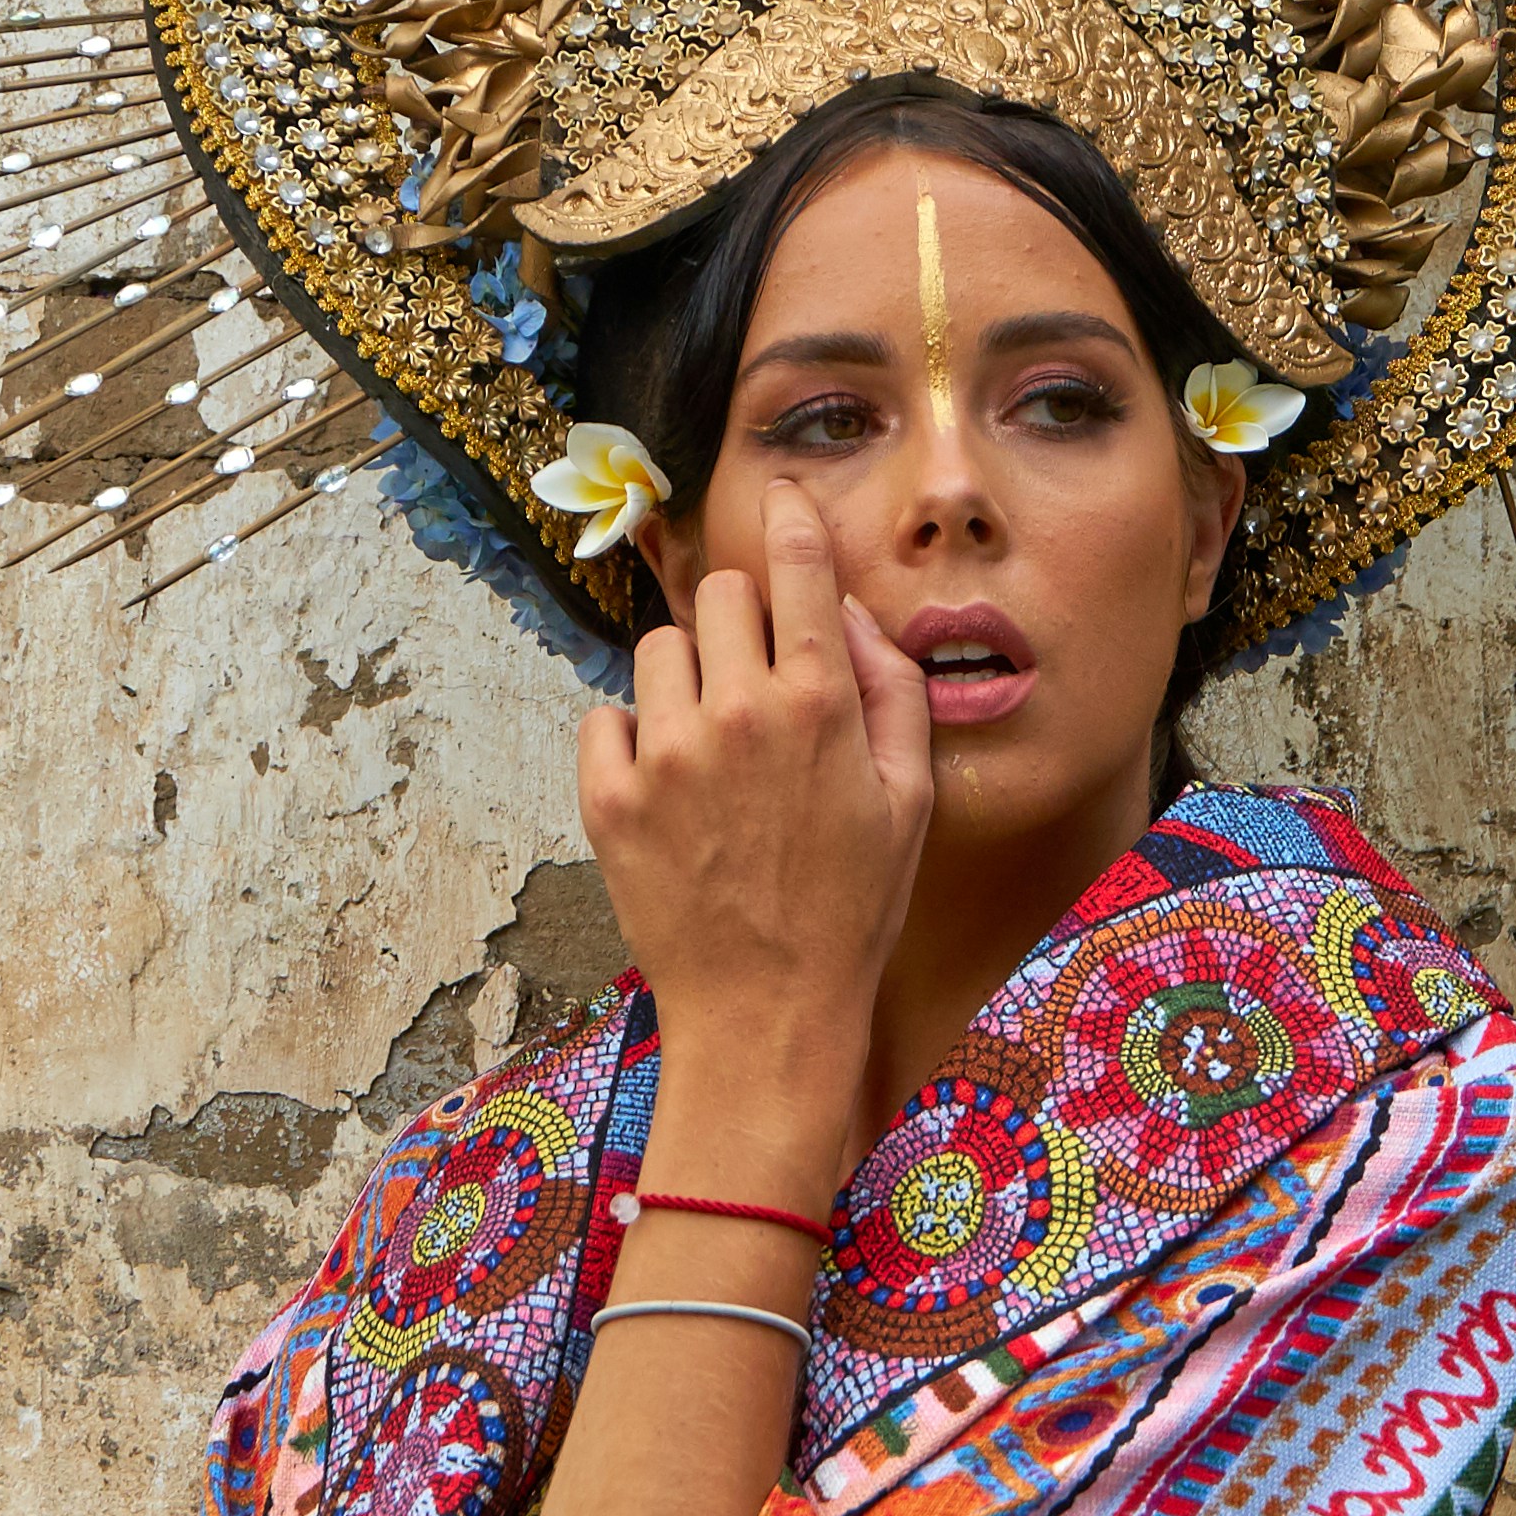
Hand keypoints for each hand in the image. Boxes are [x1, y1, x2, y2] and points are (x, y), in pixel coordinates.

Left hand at [579, 484, 934, 1179]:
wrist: (766, 1015)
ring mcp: (666, 754)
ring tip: (713, 751)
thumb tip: (848, 613)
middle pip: (719, 597)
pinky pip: (607, 717)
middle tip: (757, 683)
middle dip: (741, 623)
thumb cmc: (852, 911)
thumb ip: (889, 690)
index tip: (781, 500)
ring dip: (686, 680)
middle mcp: (737, 714)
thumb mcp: (908, 801)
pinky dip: (633, 740)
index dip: (790, 522)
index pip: (796, 569)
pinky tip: (671, 792)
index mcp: (820, 707)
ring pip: (659, 651)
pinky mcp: (608, 796)